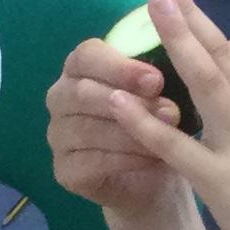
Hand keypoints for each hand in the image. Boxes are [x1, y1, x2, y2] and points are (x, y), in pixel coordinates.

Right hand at [44, 37, 190, 218]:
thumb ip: (157, 72)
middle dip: (129, 102)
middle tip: (169, 111)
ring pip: (88, 129)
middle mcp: (61, 98)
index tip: (156, 79)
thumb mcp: (160, 91)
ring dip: (131, 133)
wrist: (154, 174)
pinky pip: (91, 162)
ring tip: (167, 136)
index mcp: (79, 67)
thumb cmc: (155, 121)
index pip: (86, 56)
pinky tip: (152, 158)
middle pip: (82, 92)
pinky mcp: (64, 171)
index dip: (120, 67)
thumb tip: (172, 56)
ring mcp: (58, 136)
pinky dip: (125, 159)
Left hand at [122, 0, 229, 229]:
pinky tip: (117, 102)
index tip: (193, 27)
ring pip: (204, 79)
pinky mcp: (219, 179)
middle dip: (190, 16)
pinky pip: (175, 144)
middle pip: (225, 53)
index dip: (218, 42)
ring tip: (147, 7)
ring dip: (174, 38)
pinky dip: (143, 120)